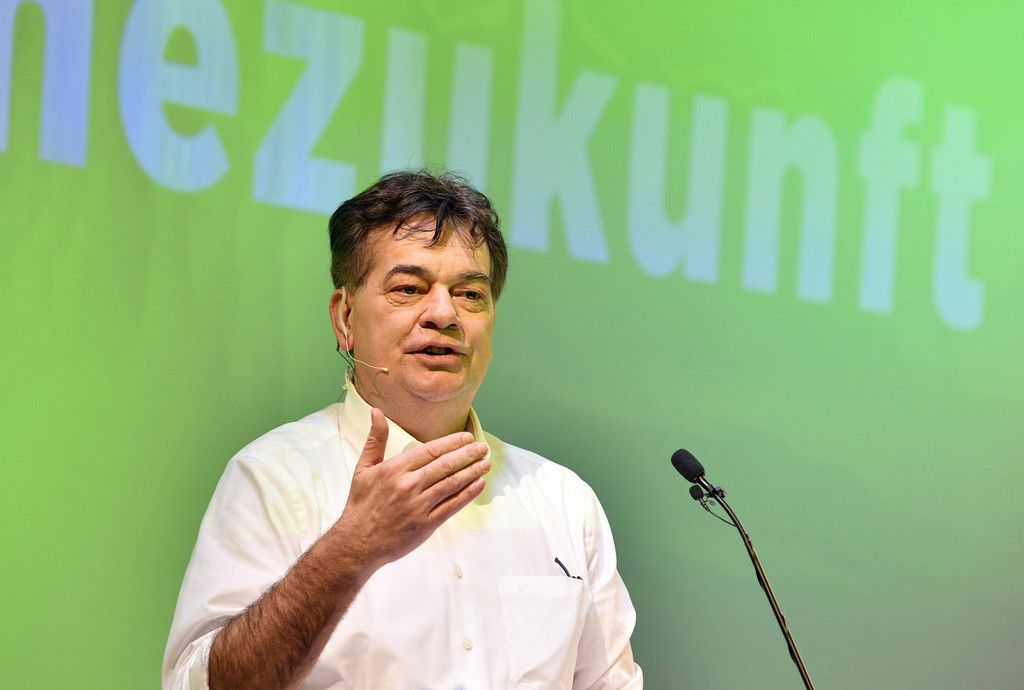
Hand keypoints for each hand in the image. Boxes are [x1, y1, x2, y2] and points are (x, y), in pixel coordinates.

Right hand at [332, 408, 489, 569]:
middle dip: (468, 454)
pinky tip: (479, 484)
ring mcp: (418, 506)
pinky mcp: (425, 525)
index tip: (467, 437)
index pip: (430, 450)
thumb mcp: (364, 468)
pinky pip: (451, 506)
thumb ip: (376, 439)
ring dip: (472, 472)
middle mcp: (408, 485)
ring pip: (452, 484)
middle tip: (482, 447)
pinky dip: (468, 494)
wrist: (357, 543)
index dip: (452, 443)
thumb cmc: (361, 504)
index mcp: (394, 469)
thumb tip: (377, 412)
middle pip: (445, 465)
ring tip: (485, 463)